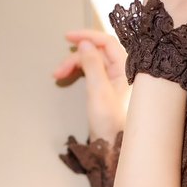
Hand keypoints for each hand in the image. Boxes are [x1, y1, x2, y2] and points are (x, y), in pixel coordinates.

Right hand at [54, 28, 128, 142]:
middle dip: (75, 57)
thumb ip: (92, 64)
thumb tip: (85, 43)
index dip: (87, 36)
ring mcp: (117, 82)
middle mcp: (125, 72)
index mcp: (128, 69)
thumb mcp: (98, 91)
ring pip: (93, 63)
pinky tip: (69, 78)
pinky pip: (94, 74)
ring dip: (75, 66)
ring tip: (59, 76)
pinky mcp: (110, 91)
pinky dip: (80, 74)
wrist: (116, 150)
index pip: (107, 42)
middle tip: (58, 70)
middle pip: (97, 53)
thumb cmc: (112, 124)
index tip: (68, 37)